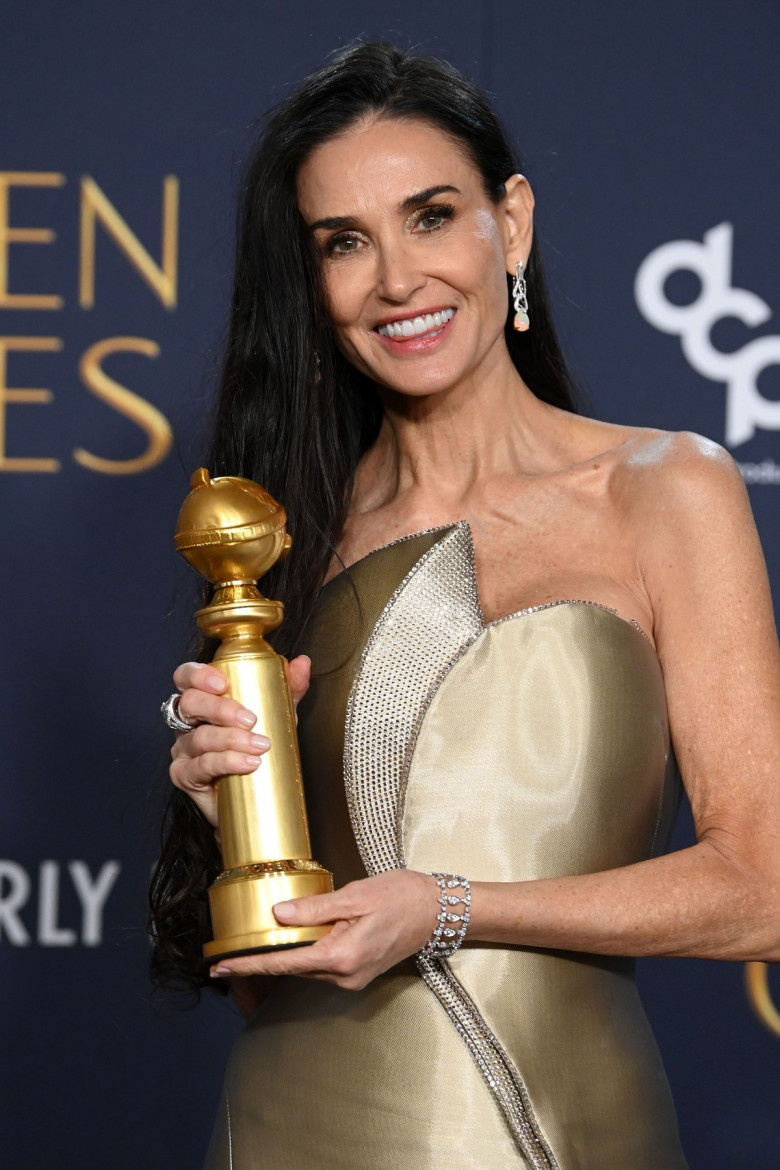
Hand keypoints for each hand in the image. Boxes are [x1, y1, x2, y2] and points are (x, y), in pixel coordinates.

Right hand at [168, 655, 311, 827]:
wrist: (255, 796)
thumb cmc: (257, 748)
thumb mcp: (276, 715)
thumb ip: (288, 688)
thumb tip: (302, 663)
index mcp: (203, 701)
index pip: (187, 677)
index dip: (198, 675)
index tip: (222, 683)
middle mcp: (187, 722)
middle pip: (189, 704)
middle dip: (220, 709)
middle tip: (250, 720)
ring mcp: (184, 750)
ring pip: (199, 738)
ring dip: (231, 740)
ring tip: (261, 745)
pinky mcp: (185, 776)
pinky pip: (201, 766)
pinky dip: (227, 762)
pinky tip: (248, 763)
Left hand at [209, 869, 439, 989]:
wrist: (438, 911)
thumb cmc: (402, 896)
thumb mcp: (355, 895)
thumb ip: (315, 907)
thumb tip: (278, 913)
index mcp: (341, 956)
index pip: (283, 963)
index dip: (248, 964)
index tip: (220, 966)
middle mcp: (344, 976)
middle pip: (292, 967)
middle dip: (263, 958)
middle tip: (229, 951)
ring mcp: (352, 979)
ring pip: (306, 966)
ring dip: (286, 954)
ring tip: (260, 940)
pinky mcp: (357, 974)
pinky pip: (321, 964)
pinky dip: (306, 952)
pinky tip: (298, 937)